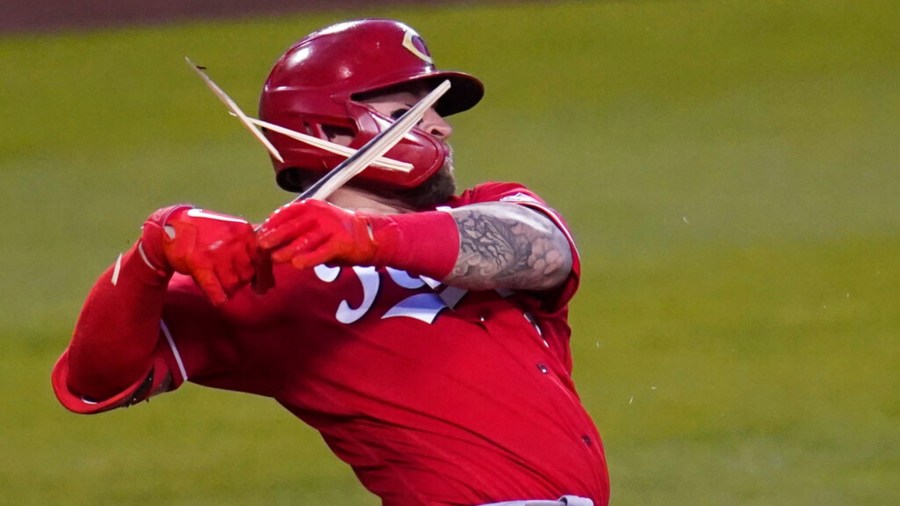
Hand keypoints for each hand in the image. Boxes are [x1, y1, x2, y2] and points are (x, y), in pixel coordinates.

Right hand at [141, 206, 258, 304]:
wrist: (174, 223)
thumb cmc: (209, 231)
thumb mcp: (234, 231)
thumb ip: (252, 249)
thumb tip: (269, 281)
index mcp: (245, 232)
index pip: (264, 261)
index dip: (264, 277)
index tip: (261, 287)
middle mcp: (234, 240)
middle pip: (248, 275)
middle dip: (241, 281)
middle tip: (229, 277)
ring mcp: (216, 252)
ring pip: (233, 285)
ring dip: (227, 289)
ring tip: (219, 281)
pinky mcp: (199, 263)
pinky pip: (215, 290)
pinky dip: (218, 298)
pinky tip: (218, 299)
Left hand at [256, 200, 377, 269]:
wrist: (366, 236)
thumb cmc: (334, 232)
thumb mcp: (313, 224)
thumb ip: (295, 229)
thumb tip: (268, 239)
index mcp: (310, 206)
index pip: (286, 212)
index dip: (272, 224)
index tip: (260, 235)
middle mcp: (320, 214)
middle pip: (294, 226)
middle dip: (276, 236)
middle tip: (262, 246)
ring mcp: (332, 227)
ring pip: (306, 240)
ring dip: (289, 249)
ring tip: (276, 258)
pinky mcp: (342, 242)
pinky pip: (323, 251)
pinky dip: (310, 258)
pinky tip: (298, 264)